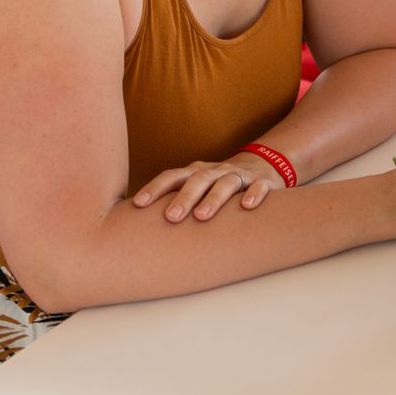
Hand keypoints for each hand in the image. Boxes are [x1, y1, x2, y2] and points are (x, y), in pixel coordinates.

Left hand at [133, 151, 284, 223]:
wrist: (261, 169)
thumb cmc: (217, 187)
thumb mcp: (196, 188)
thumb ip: (173, 200)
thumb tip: (133, 225)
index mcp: (195, 172)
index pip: (172, 176)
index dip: (155, 188)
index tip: (137, 205)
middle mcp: (215, 171)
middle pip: (198, 180)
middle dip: (184, 197)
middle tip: (171, 217)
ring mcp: (239, 175)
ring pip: (227, 183)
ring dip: (213, 198)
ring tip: (202, 216)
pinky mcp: (263, 181)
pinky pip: (259, 186)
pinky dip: (254, 194)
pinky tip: (247, 206)